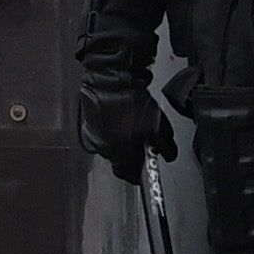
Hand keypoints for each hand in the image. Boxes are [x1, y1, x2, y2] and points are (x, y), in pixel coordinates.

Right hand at [79, 61, 171, 181]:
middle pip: (117, 161)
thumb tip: (167, 154)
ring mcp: (92, 135)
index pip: (129, 175)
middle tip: (139, 146)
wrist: (110, 78)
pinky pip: (100, 132)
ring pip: (108, 146)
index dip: (139, 174)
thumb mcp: (159, 126)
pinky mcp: (86, 122)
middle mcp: (103, 147)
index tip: (144, 169)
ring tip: (128, 127)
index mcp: (120, 152)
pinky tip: (118, 117)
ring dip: (118, 141)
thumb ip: (165, 146)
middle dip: (129, 156)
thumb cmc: (132, 100)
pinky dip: (109, 129)